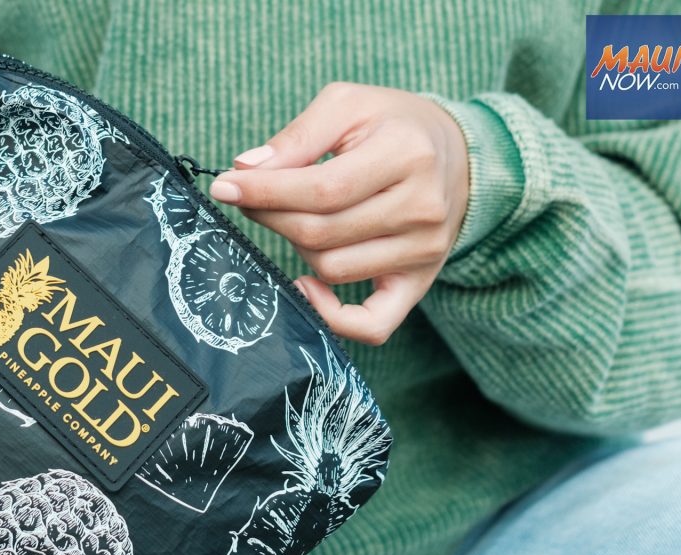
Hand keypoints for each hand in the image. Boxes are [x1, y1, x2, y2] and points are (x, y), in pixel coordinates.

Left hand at [210, 83, 469, 344]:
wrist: (456, 154)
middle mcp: (422, 208)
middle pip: (322, 232)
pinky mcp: (419, 283)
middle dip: (271, 215)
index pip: (323, 189)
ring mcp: (424, 251)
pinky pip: (373, 324)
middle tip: (248, 198)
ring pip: (333, 269)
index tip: (225, 186)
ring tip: (289, 218)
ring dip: (294, 248)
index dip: (266, 192)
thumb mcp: (348, 104)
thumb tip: (246, 170)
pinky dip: (333, 317)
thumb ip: (298, 135)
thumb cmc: (392, 124)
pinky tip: (307, 287)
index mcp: (408, 154)